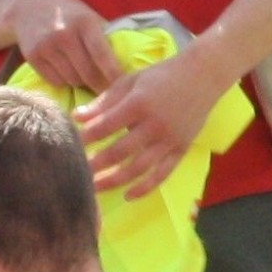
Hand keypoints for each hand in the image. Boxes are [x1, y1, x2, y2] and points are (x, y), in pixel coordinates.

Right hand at [7, 0, 119, 94]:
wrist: (27, 6)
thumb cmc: (68, 13)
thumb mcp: (89, 16)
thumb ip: (104, 37)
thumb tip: (125, 65)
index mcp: (85, 23)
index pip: (102, 55)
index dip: (114, 74)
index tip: (123, 86)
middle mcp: (65, 34)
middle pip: (88, 74)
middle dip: (100, 86)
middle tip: (108, 92)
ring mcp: (47, 46)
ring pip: (72, 80)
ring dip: (81, 83)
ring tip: (84, 76)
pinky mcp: (33, 57)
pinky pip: (56, 81)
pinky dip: (64, 81)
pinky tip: (65, 71)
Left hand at [76, 51, 227, 200]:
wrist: (203, 76)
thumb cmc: (160, 76)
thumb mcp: (129, 81)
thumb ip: (104, 101)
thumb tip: (76, 117)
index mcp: (138, 104)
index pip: (105, 127)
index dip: (85, 138)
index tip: (68, 145)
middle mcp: (154, 125)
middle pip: (119, 152)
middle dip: (95, 164)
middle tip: (75, 172)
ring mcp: (169, 140)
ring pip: (139, 169)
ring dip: (114, 181)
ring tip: (93, 188)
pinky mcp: (181, 150)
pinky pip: (162, 175)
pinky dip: (145, 188)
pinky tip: (128, 196)